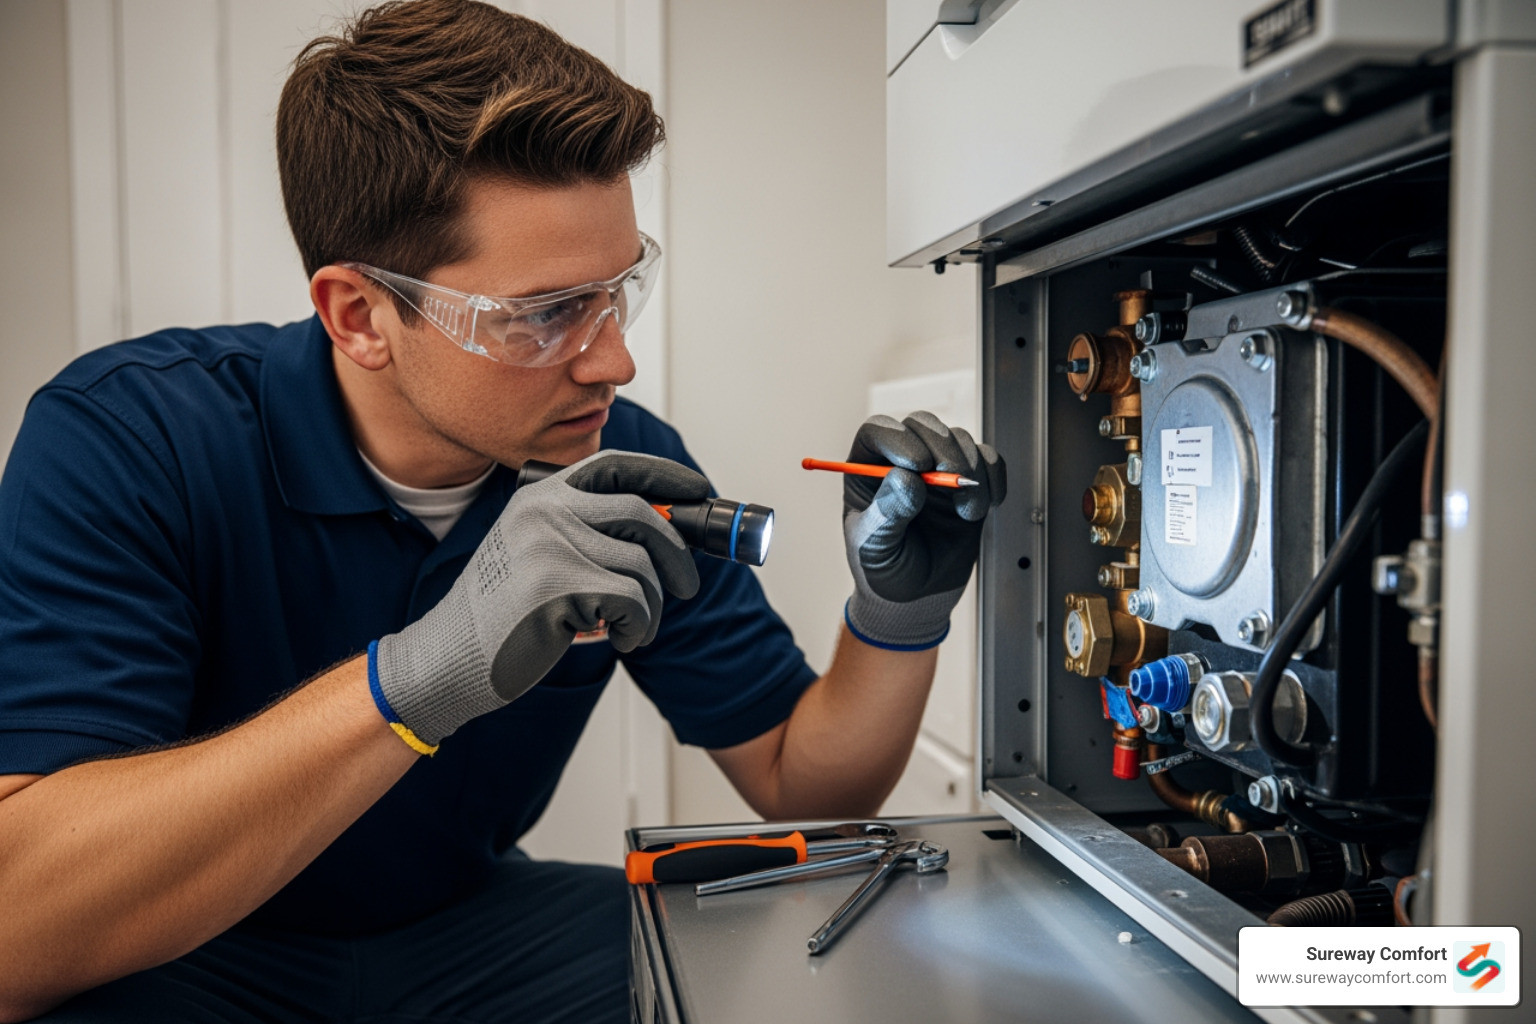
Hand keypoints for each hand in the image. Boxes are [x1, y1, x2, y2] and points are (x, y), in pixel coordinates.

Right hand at [373, 451, 708, 746]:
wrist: (451, 654)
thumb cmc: (503, 610)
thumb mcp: (537, 550)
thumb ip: (586, 530)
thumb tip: (664, 525)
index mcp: (540, 494)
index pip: (615, 465)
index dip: (664, 475)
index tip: (698, 491)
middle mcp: (546, 510)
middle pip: (644, 514)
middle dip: (676, 554)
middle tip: (686, 585)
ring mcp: (551, 544)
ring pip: (643, 565)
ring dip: (651, 605)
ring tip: (633, 625)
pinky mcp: (559, 585)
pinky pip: (633, 599)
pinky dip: (639, 625)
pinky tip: (620, 637)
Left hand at [842, 412, 1005, 648]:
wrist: (916, 598)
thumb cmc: (884, 571)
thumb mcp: (874, 548)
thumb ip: (887, 514)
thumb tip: (906, 480)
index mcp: (866, 470)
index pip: (878, 432)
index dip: (898, 439)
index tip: (918, 465)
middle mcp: (902, 461)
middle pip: (922, 425)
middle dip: (943, 447)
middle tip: (952, 478)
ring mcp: (937, 469)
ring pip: (958, 439)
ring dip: (970, 470)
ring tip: (968, 513)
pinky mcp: (968, 482)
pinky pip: (987, 460)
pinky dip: (993, 476)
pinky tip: (985, 506)